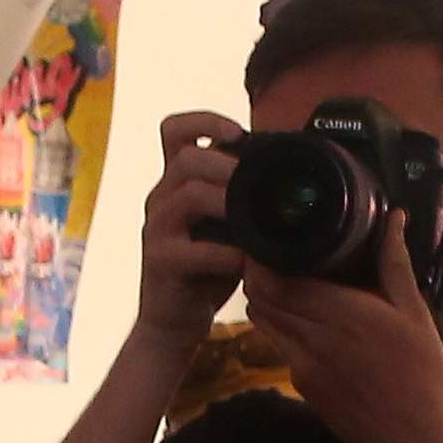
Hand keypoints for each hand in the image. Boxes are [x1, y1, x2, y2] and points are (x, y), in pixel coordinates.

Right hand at [130, 110, 248, 346]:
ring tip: (256, 220)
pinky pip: (196, 250)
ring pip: (189, 194)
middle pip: (186, 158)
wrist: (173, 322)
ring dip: (230, 202)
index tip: (238, 133)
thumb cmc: (205, 271)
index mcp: (174, 184)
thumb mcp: (224, 226)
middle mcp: (159, 199)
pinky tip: (250, 262)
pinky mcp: (160, 262)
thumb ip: (240, 198)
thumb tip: (286, 175)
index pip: (174, 130)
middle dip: (227, 165)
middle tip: (256, 186)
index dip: (205, 120)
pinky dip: (230, 254)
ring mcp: (156, 230)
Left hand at [244, 215, 442, 442]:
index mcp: (340, 313)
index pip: (275, 281)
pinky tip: (304, 323)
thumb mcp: (415, 313)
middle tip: (269, 256)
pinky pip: (280, 348)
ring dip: (266, 301)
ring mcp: (302, 366)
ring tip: (282, 283)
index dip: (261, 259)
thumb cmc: (424, 373)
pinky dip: (282, 329)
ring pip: (264, 323)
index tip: (267, 241)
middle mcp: (312, 338)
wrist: (416, 440)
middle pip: (260, 299)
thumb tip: (393, 217)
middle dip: (258, 275)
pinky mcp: (303, 387)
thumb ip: (395, 263)